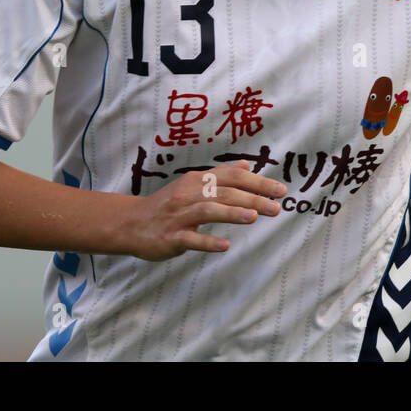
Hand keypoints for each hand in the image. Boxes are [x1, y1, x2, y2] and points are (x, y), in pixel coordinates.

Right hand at [123, 159, 286, 260]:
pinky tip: (225, 245)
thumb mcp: (192, 184)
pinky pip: (191, 238)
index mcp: (196, 181)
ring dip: (231, 213)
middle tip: (276, 207)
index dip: (256, 182)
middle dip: (252, 198)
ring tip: (254, 216)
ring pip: (208, 210)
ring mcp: (179, 216)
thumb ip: (219, 175)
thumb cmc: (167, 205)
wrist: (131, 223)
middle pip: (224, 192)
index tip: (280, 189)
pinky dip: (208, 241)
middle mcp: (188, 195)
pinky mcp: (171, 237)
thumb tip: (246, 165)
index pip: (231, 176)